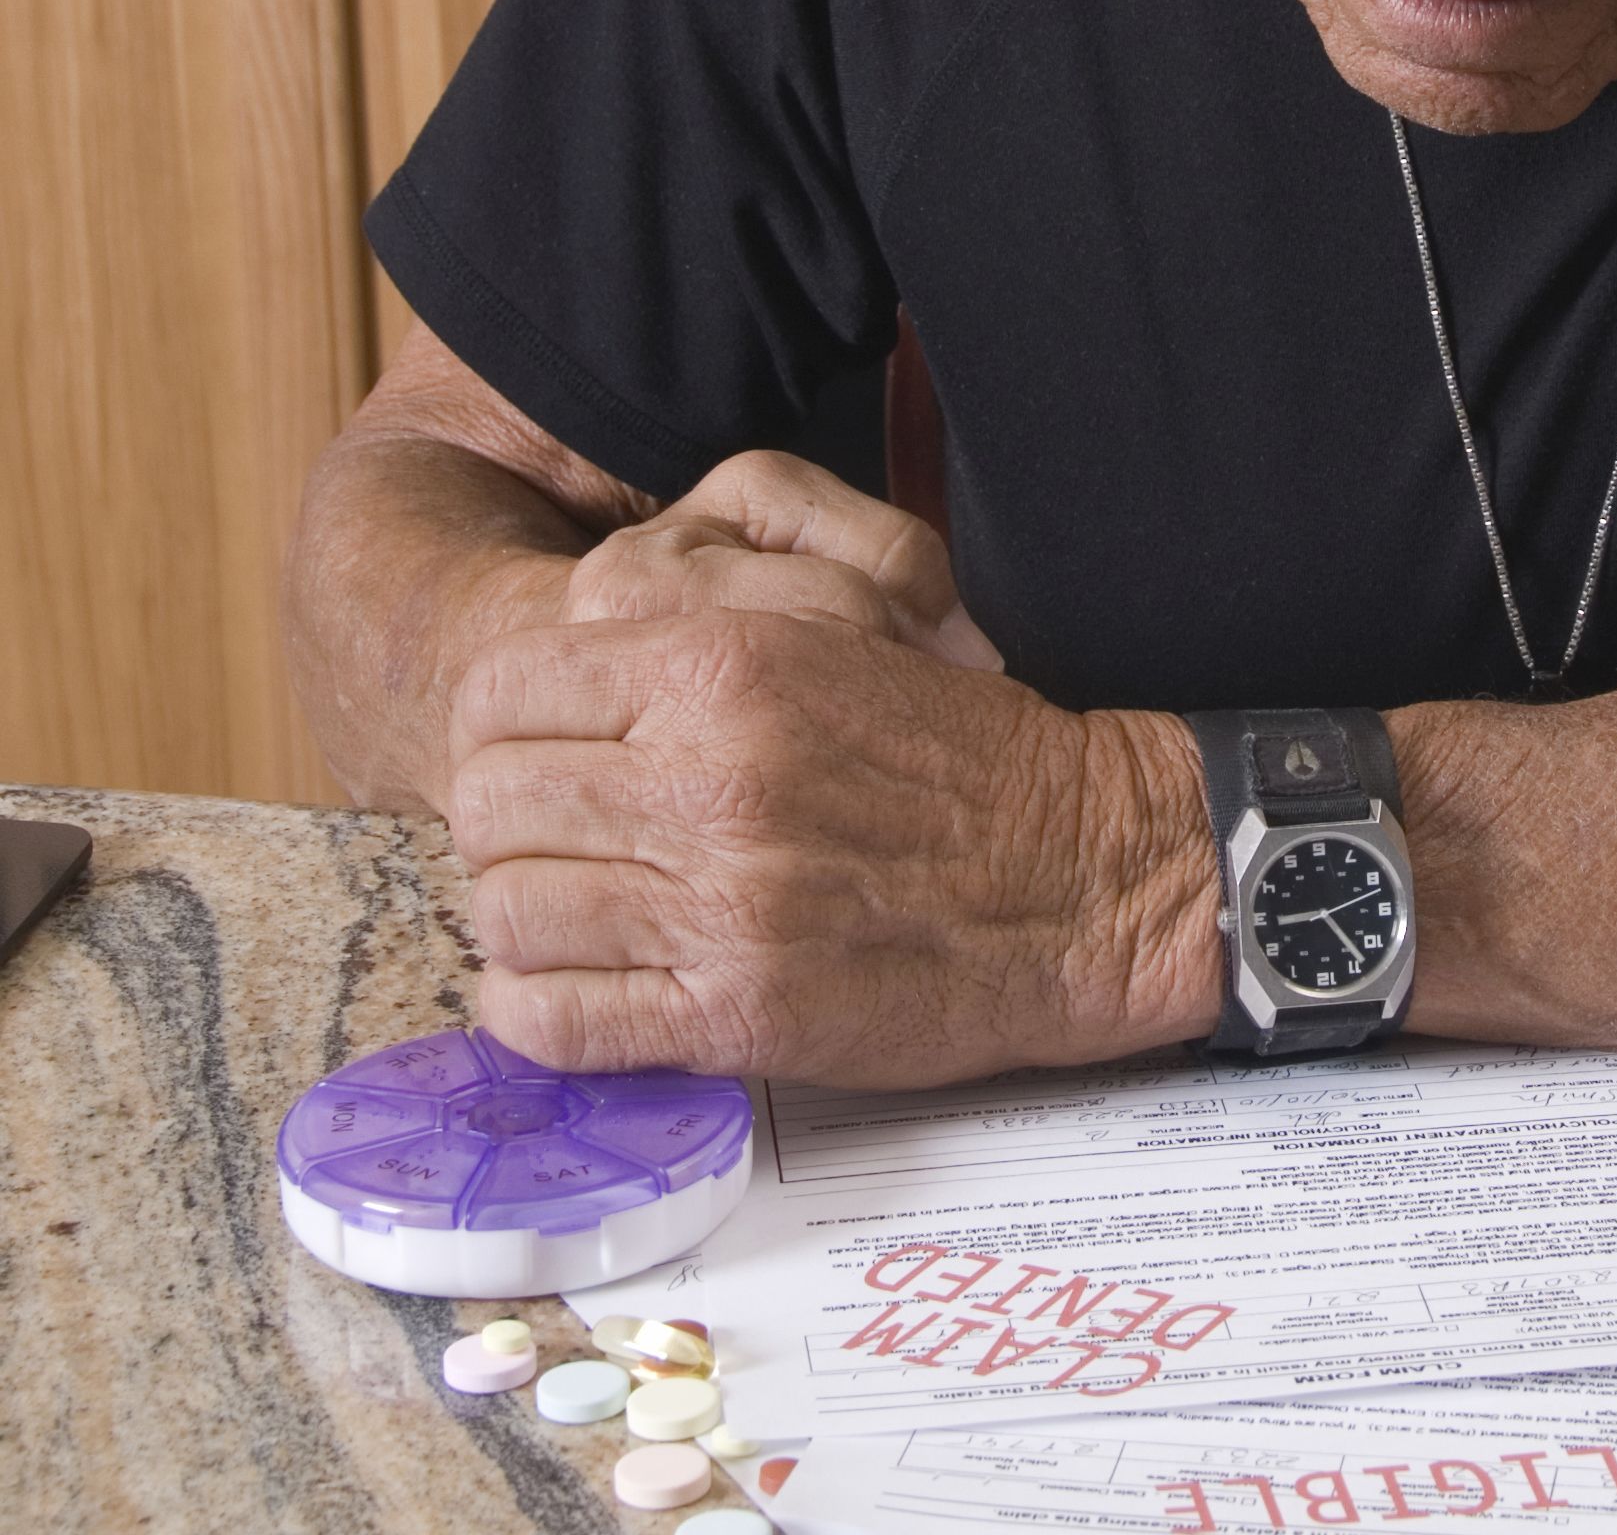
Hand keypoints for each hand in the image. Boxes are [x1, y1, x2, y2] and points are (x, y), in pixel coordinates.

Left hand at [443, 453, 1215, 1086]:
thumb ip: (694, 650)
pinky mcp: (734, 1012)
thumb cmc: (968, 760)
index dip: (503, 731)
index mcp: (728, 666)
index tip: (538, 758)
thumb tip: (555, 694)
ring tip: (579, 915)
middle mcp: (707, 776)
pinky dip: (539, 1012)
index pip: (504, 695)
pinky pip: (553, 1022)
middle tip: (559, 841)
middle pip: (489, 804)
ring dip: (525, 920)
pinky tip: (583, 988)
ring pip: (506, 913)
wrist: (1086, 874)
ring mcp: (717, 901)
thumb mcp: (838, 636)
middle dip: (508, 826)